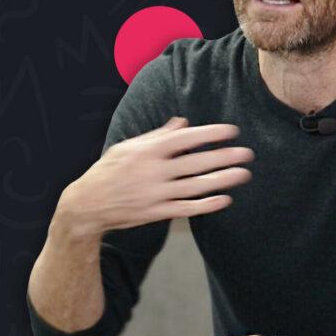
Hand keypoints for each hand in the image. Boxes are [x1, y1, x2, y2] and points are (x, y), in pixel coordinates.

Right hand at [50, 116, 254, 243]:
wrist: (87, 204)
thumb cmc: (110, 170)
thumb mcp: (129, 146)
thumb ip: (158, 135)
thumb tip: (183, 122)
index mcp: (147, 150)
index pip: (185, 139)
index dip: (210, 134)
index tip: (232, 131)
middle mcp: (153, 171)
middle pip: (195, 162)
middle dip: (224, 157)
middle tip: (248, 153)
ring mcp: (155, 194)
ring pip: (195, 186)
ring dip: (222, 180)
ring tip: (244, 174)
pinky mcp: (155, 213)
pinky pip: (186, 209)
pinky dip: (207, 205)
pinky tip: (225, 199)